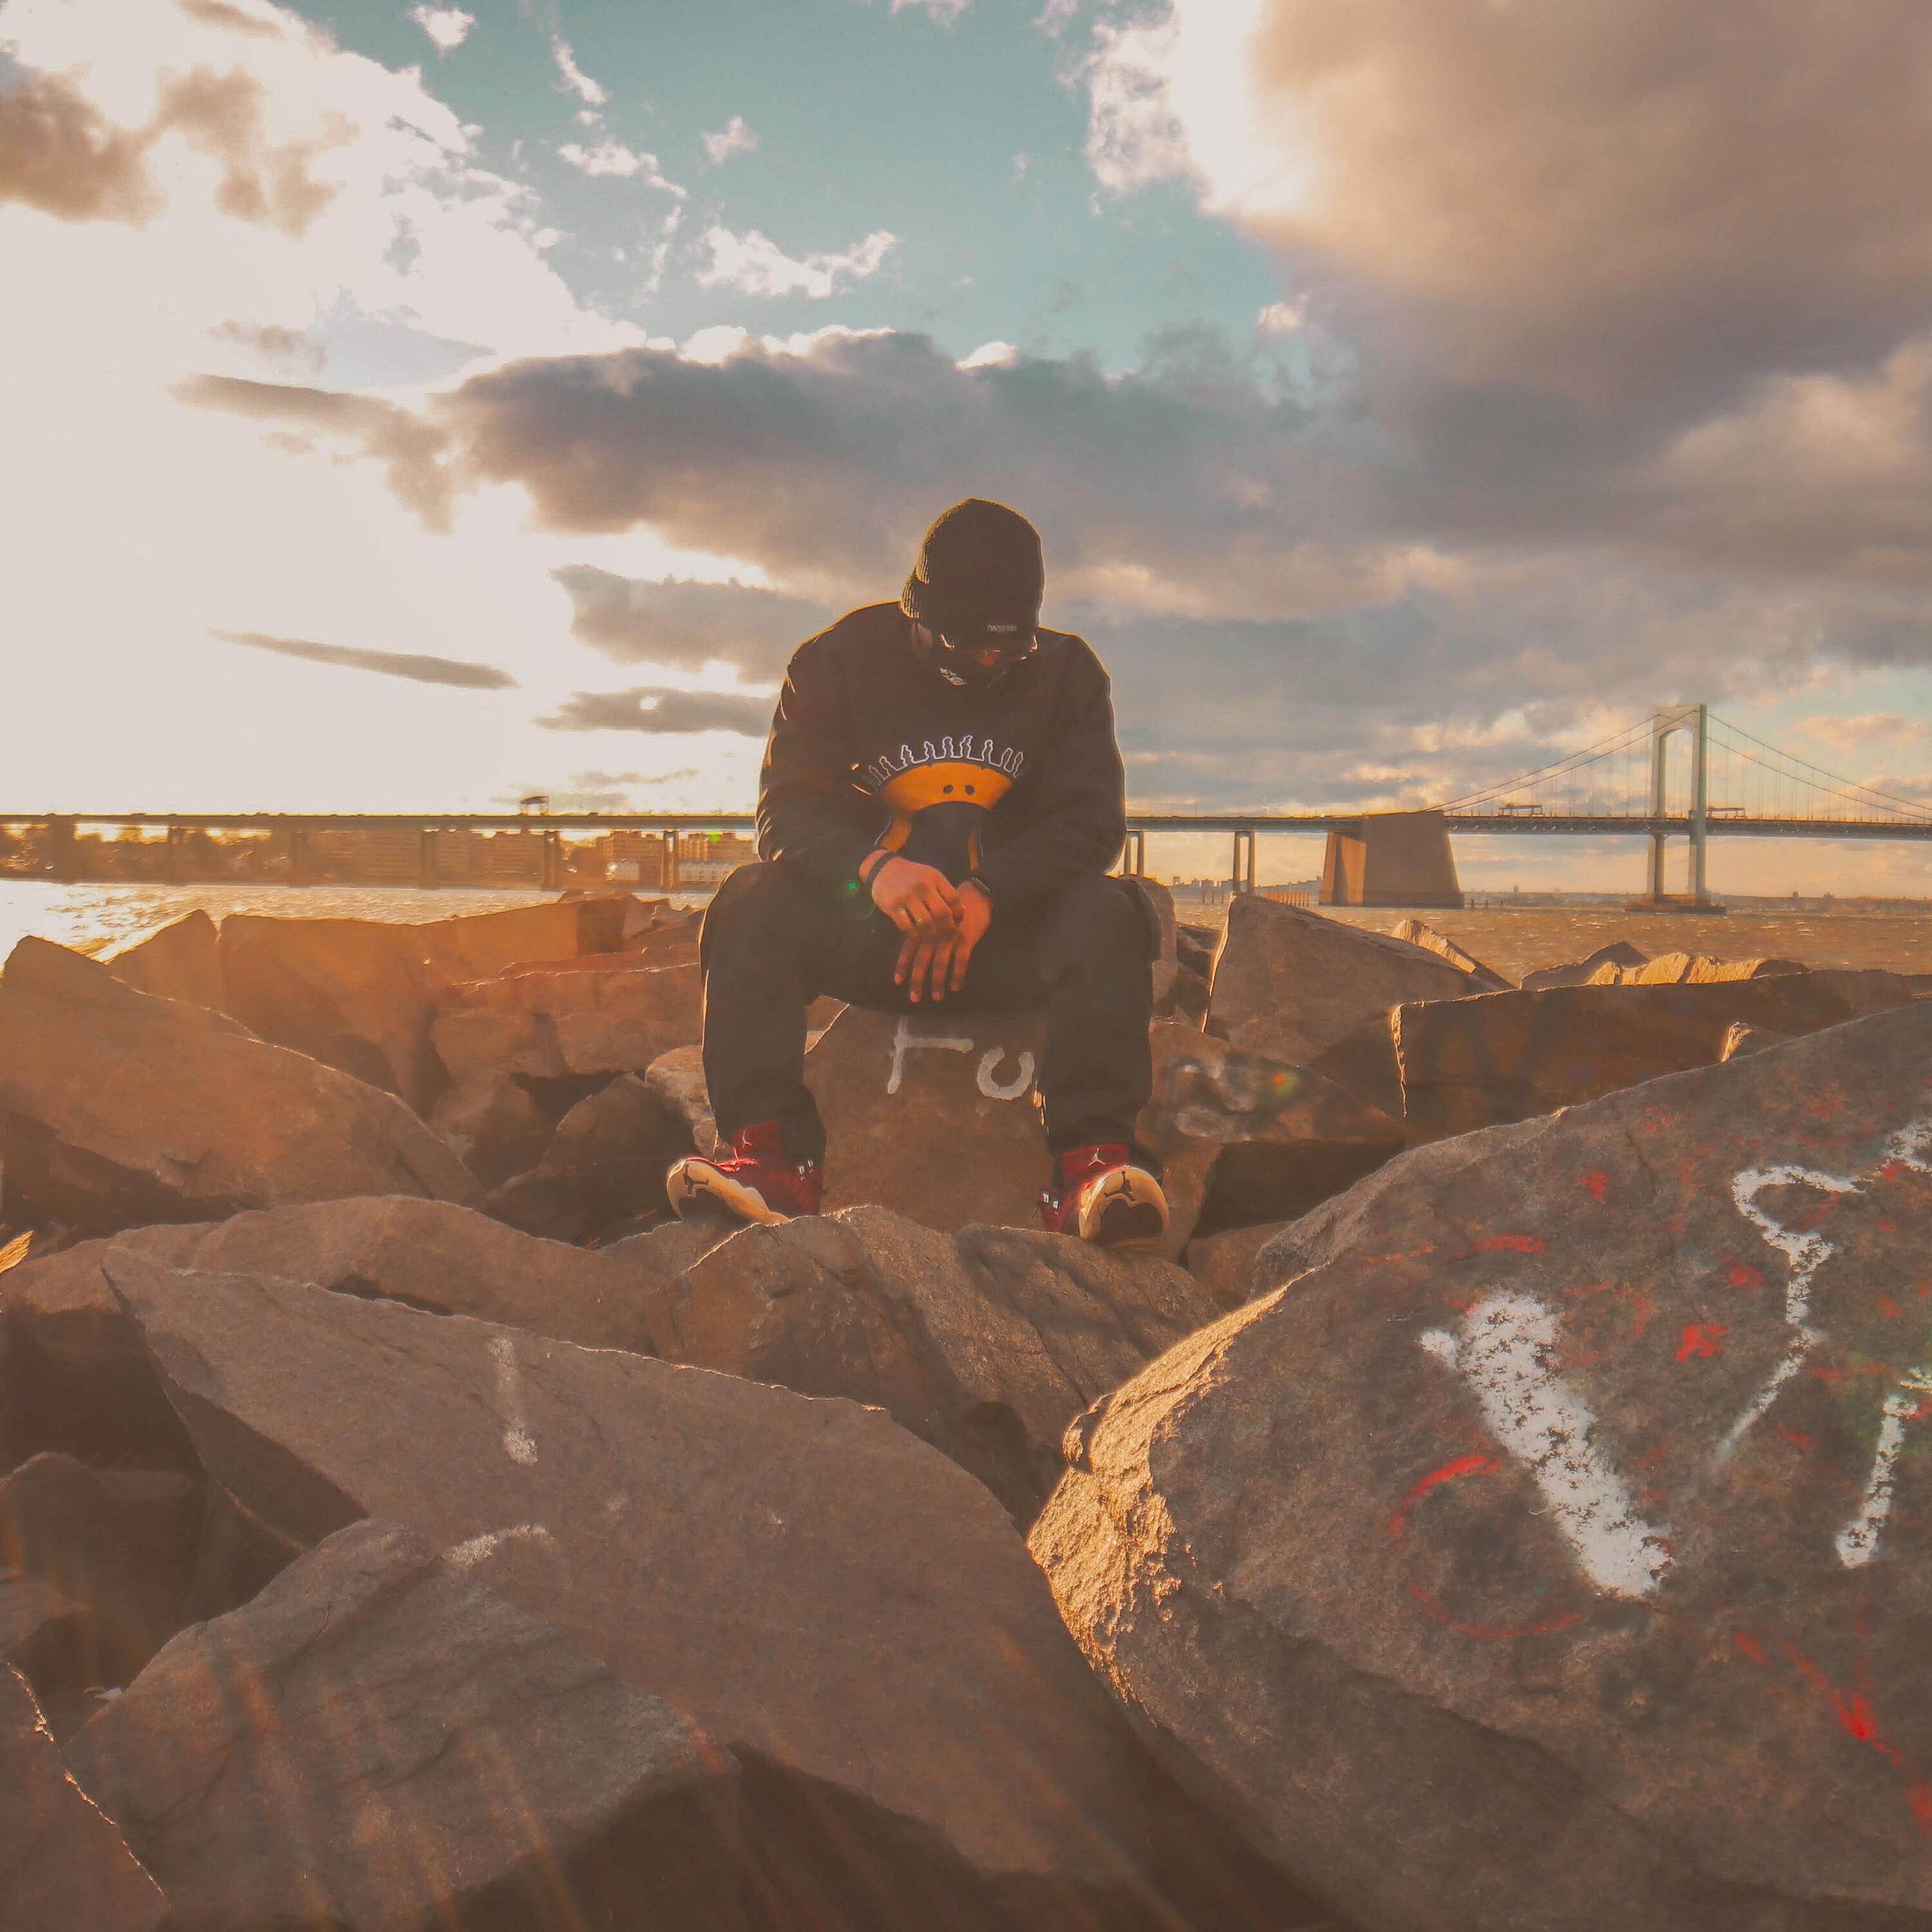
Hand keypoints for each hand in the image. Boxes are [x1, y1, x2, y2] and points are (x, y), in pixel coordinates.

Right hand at [869, 855, 963, 939]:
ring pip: (926, 923)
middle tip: (947, 935)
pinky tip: (917, 934)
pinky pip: (907, 927)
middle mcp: (922, 886)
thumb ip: (945, 892)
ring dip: (931, 934)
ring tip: (933, 937)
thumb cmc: (912, 876)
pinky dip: (914, 934)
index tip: (957, 922)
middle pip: (942, 913)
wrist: (883, 869)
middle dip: (947, 928)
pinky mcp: (892, 907)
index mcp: (935, 878)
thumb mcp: (930, 876)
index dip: (958, 914)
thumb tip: (962, 913)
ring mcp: (906, 896)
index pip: (954, 899)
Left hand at [896, 879, 992, 1002]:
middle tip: (914, 998)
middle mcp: (934, 933)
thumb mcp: (933, 916)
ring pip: (941, 964)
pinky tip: (955, 987)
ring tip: (936, 997)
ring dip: (938, 982)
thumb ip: (924, 931)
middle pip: (922, 960)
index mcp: (924, 928)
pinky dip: (957, 975)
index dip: (902, 965)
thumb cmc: (952, 908)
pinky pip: (961, 961)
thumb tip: (914, 951)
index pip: (908, 949)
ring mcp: (950, 937)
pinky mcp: (966, 939)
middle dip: (918, 981)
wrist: (976, 896)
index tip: (897, 982)